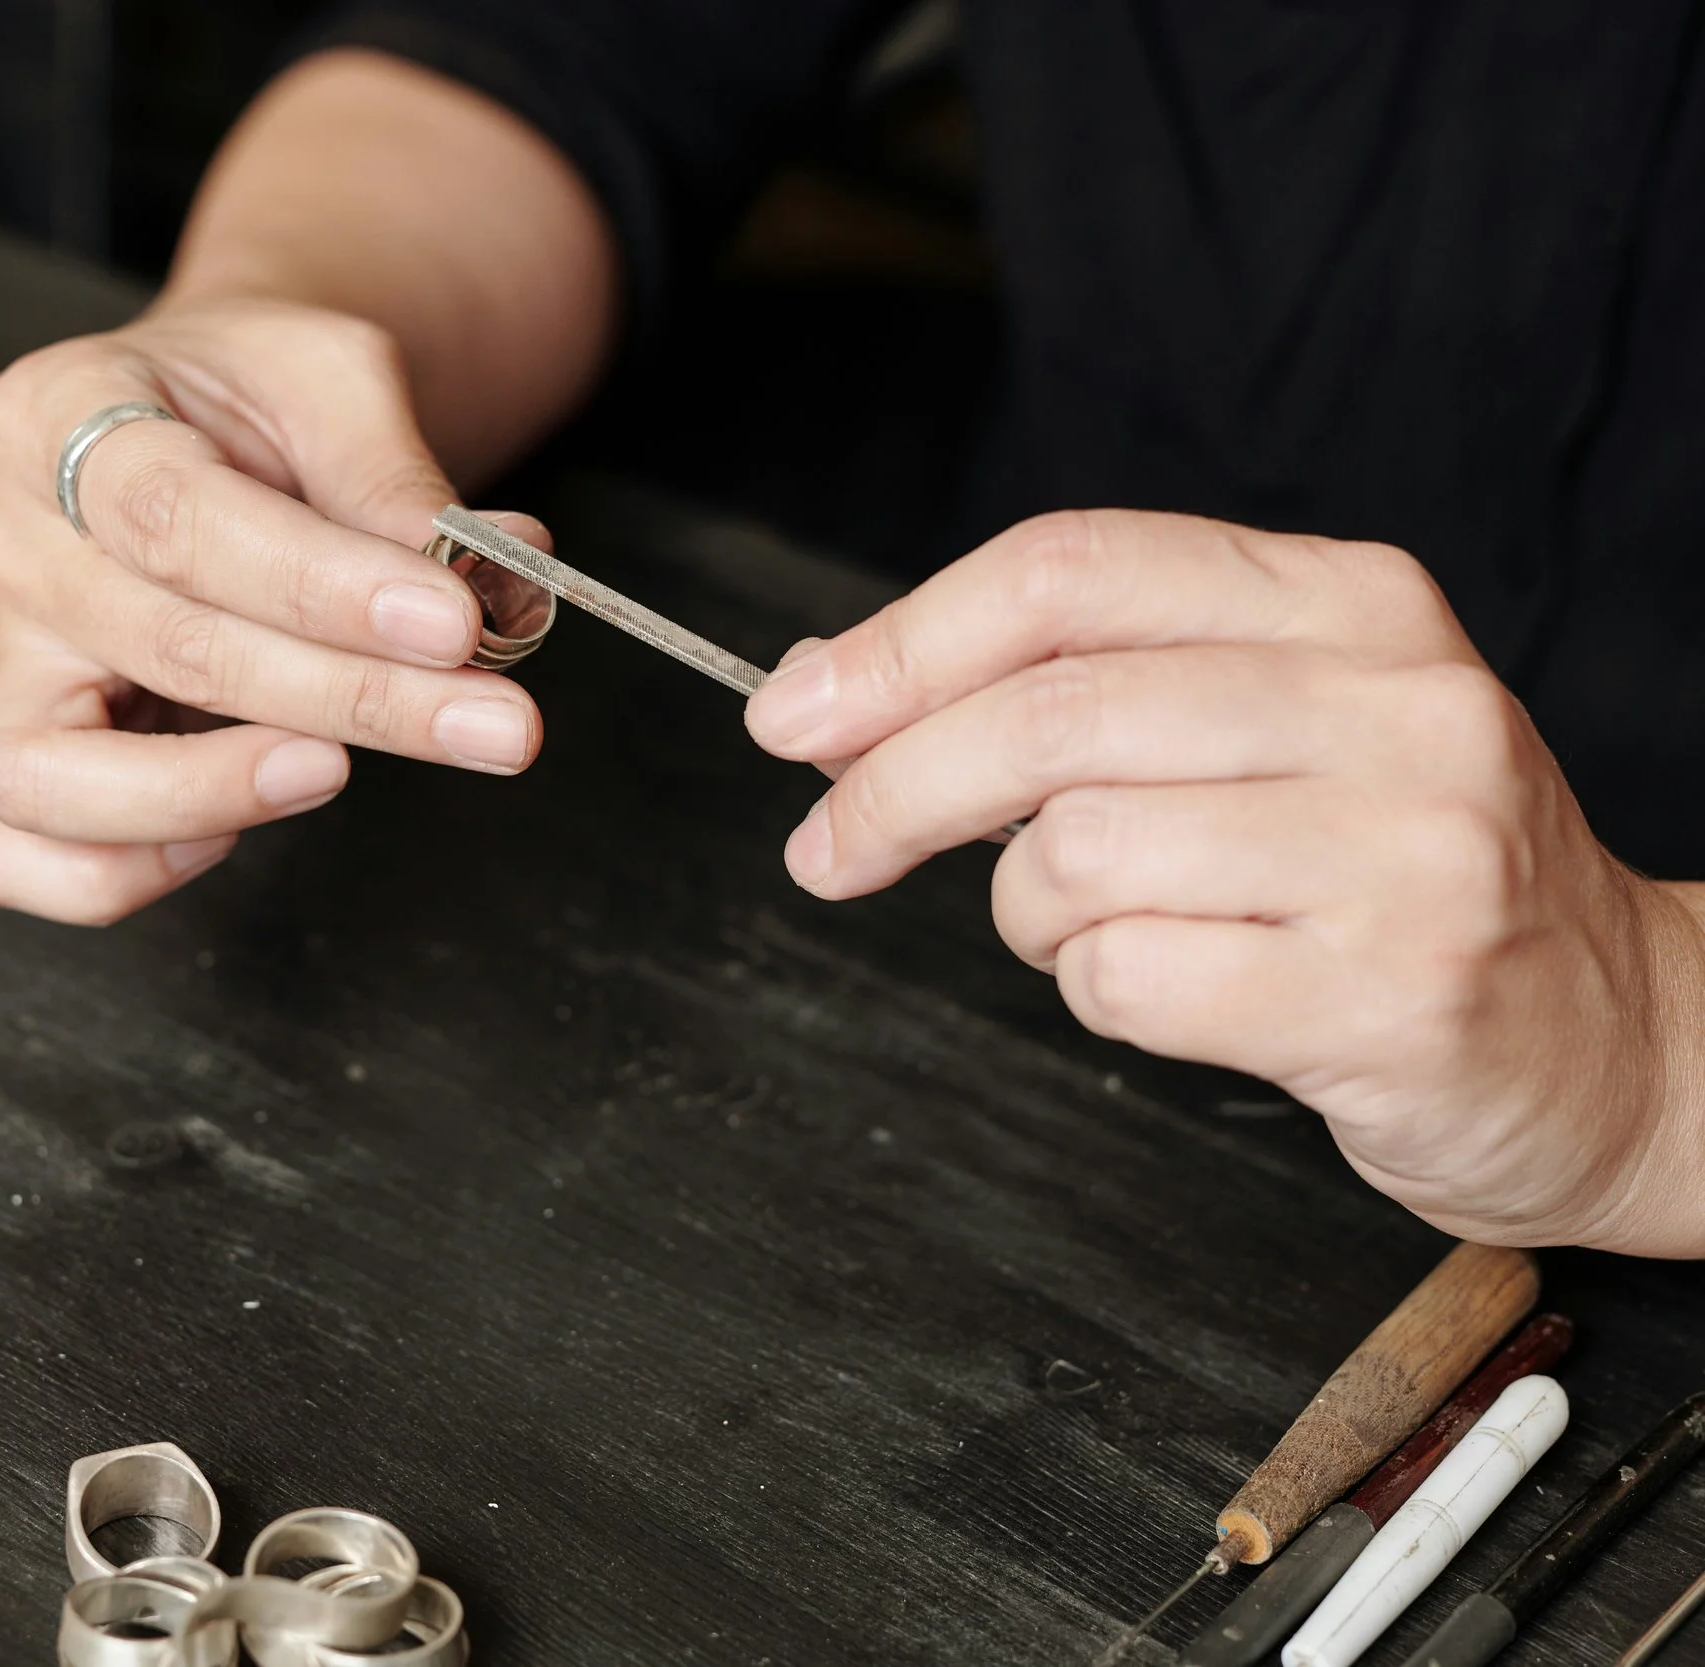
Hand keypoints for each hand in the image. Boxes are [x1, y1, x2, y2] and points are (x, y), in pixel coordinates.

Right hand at [0, 297, 546, 924]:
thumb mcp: (334, 376)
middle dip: (349, 696)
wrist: (208, 424)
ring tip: (339, 773)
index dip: (321, 586)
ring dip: (212, 794)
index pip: (176, 517)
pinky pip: (19, 856)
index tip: (454, 624)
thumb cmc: (257, 400)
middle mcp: (8, 543)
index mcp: (60, 412)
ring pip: (52, 776)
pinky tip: (234, 829)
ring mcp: (4, 660)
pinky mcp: (22, 751)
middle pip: (164, 645)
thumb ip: (392, 475)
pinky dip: (116, 872)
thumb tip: (487, 584)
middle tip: (492, 722)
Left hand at [744, 510, 1704, 1254]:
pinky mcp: (1392, 992)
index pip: (1072, 571)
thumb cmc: (1402, 880)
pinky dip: (1097, 994)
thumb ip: (1081, 690)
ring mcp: (1405, 847)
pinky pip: (1129, 978)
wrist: (1626, 1038)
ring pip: (1073, 853)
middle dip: (891, 789)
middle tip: (826, 849)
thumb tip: (839, 690)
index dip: (902, 642)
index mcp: (1351, 605)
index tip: (797, 711)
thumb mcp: (1274, 731)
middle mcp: (1393, 703)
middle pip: (1049, 710)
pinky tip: (1175, 991)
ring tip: (1097, 932)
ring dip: (1028, 914)